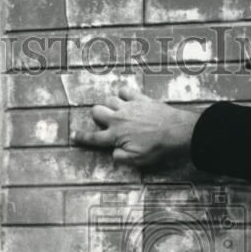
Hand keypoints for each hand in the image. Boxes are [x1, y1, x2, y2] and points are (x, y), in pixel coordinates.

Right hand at [71, 86, 198, 167]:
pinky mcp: (140, 98)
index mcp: (115, 136)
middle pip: (97, 111)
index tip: (74, 135)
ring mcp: (129, 106)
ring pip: (109, 99)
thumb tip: (113, 153)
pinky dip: (123, 94)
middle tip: (102, 121)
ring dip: (109, 105)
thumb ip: (120, 157)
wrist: (176, 131)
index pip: (94, 137)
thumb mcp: (137, 160)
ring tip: (115, 110)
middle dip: (96, 116)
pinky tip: (126, 99)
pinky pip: (125, 90)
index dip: (82, 137)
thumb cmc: (157, 148)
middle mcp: (118, 119)